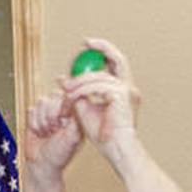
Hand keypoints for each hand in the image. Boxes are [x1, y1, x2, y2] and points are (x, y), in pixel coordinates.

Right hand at [25, 89, 83, 178]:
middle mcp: (63, 111)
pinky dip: (33, 122)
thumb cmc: (59, 155)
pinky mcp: (35, 116)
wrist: (41, 165)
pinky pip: (31, 109)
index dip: (62, 109)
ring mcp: (48, 112)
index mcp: (76, 114)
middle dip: (50, 116)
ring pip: (41, 102)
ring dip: (42, 120)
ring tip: (46, 132)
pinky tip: (38, 131)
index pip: (69, 97)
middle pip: (53, 97)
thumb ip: (76, 119)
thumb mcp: (73, 138)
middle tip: (53, 130)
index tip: (61, 124)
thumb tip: (75, 103)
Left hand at [61, 38, 140, 164]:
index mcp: (122, 90)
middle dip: (102, 47)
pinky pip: (97, 87)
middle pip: (118, 59)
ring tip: (65, 90)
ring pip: (99, 76)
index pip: (115, 65)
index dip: (103, 52)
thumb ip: (77, 93)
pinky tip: (72, 97)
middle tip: (86, 42)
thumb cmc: (104, 134)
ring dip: (79, 82)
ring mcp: (128, 91)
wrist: (115, 149)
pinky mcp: (122, 96)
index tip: (87, 46)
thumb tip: (63, 79)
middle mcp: (129, 88)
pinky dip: (82, 91)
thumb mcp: (84, 109)